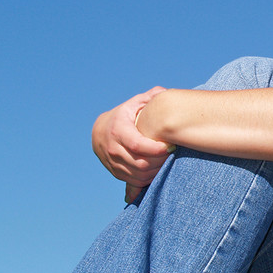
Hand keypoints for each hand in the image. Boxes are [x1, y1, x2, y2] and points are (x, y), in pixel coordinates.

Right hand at [92, 86, 172, 201]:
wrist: (100, 131)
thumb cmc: (124, 116)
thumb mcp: (134, 104)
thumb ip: (150, 97)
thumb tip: (164, 92)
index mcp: (118, 130)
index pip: (137, 145)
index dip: (155, 149)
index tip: (170, 146)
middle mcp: (113, 148)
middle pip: (140, 163)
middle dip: (159, 161)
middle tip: (172, 154)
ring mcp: (113, 163)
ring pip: (138, 174)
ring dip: (156, 171)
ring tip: (167, 161)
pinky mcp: (116, 173)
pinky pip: (135, 181)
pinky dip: (149, 178)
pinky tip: (158, 169)